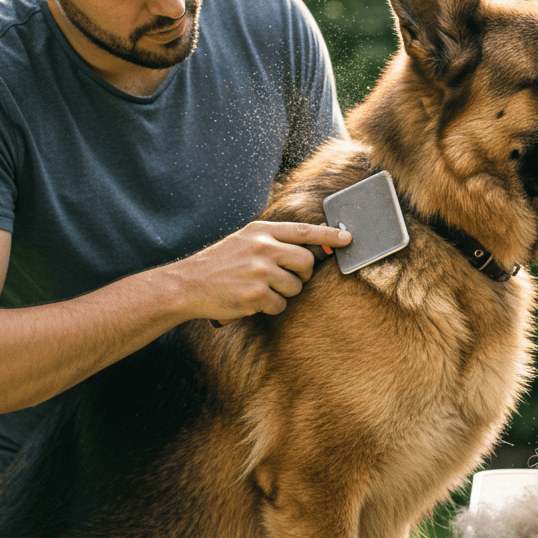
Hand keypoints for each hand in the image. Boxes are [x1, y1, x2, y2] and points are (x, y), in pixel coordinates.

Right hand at [171, 221, 350, 324]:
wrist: (189, 284)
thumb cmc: (219, 264)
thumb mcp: (244, 241)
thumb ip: (272, 240)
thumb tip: (308, 248)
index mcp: (261, 231)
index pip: (304, 231)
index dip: (329, 234)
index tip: (348, 237)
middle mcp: (263, 248)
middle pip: (307, 262)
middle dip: (303, 275)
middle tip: (288, 279)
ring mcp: (260, 271)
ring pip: (295, 286)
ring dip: (284, 293)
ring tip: (262, 289)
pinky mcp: (256, 294)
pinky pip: (280, 305)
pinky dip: (270, 307)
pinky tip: (253, 301)